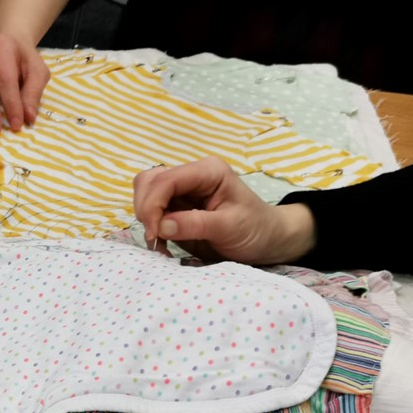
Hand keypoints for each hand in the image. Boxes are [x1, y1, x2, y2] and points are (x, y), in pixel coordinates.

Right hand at [132, 157, 316, 264]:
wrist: (267, 240)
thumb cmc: (255, 230)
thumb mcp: (230, 227)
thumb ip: (196, 224)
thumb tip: (161, 225)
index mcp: (208, 171)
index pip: (166, 180)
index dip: (153, 205)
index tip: (155, 234)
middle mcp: (191, 175)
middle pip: (149, 181)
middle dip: (146, 209)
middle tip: (156, 238)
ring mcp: (182, 189)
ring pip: (145, 192)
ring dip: (145, 216)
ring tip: (159, 240)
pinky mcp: (175, 205)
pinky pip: (150, 208)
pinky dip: (150, 225)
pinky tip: (162, 241)